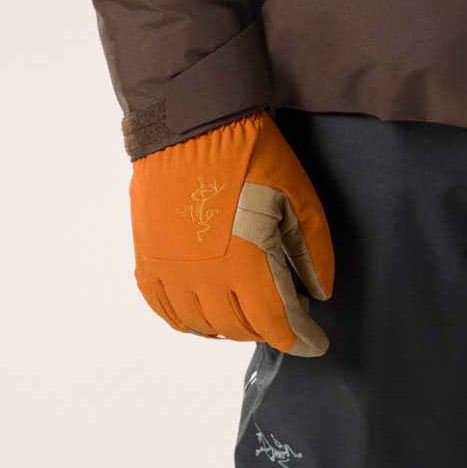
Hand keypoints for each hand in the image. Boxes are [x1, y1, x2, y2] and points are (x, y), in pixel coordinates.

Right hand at [130, 110, 334, 354]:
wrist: (193, 123)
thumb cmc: (251, 154)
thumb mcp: (297, 196)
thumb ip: (312, 252)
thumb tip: (318, 294)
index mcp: (246, 264)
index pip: (277, 323)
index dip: (301, 338)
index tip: (316, 343)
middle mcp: (205, 278)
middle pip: (241, 328)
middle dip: (270, 326)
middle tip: (286, 310)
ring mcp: (171, 272)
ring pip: (204, 325)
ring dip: (232, 326)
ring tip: (250, 310)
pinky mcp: (148, 259)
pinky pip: (166, 310)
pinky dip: (188, 320)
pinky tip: (204, 310)